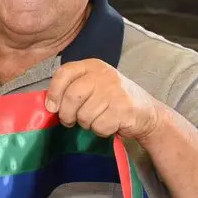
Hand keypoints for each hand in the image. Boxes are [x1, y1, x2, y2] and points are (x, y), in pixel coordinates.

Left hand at [46, 60, 163, 140]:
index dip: (54, 92)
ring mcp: (115, 90)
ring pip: (84, 115)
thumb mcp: (93, 86)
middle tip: (70, 121)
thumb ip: (72, 89)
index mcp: (92, 66)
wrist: (148, 112)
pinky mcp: (124, 108)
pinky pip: (99, 126)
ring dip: (87, 124)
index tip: (52, 107)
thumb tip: (49, 104)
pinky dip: (101, 130)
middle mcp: (104, 74)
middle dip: (67, 114)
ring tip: (98, 119)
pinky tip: (110, 124)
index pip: (64, 72)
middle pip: (72, 96)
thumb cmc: (113, 100)